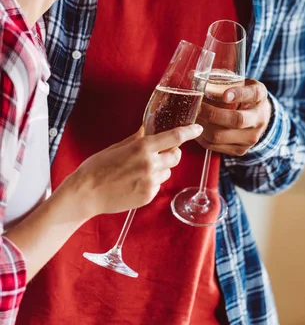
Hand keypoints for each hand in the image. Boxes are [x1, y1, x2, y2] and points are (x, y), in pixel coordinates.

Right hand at [67, 124, 202, 219]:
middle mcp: (150, 164)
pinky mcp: (148, 195)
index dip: (189, 131)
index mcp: (142, 147)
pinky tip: (134, 182)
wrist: (86, 192)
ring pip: (167, 172)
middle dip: (172, 153)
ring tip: (139, 171)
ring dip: (161, 169)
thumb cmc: (98, 166)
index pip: (174, 136)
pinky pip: (158, 185)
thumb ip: (137, 138)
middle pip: (176, 156)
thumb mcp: (118, 146)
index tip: (198, 128)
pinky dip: (152, 182)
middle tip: (160, 153)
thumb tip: (148, 130)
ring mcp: (150, 181)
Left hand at [196, 79, 271, 156]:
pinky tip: (196, 128)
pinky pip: (216, 146)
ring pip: (221, 135)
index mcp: (260, 95)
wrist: (259, 116)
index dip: (238, 94)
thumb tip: (191, 74)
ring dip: (203, 126)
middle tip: (197, 106)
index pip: (252, 94)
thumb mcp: (239, 82)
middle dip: (211, 113)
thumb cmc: (243, 95)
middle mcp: (259, 118)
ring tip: (193, 117)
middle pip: (236, 120)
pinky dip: (202, 138)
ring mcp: (251, 137)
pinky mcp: (240, 150)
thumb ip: (220, 77)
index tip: (224, 95)